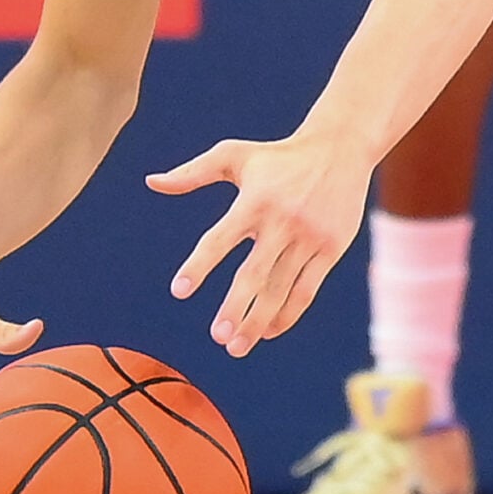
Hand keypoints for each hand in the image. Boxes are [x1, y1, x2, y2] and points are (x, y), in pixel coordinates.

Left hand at [149, 131, 371, 353]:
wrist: (341, 147)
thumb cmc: (280, 155)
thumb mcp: (236, 155)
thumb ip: (193, 173)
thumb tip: (151, 183)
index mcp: (254, 200)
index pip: (220, 239)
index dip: (199, 266)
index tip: (179, 291)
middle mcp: (282, 221)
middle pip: (254, 273)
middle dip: (236, 308)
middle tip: (217, 336)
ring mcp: (310, 237)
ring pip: (282, 288)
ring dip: (259, 320)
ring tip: (237, 346)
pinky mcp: (331, 248)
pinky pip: (308, 289)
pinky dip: (288, 313)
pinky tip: (269, 330)